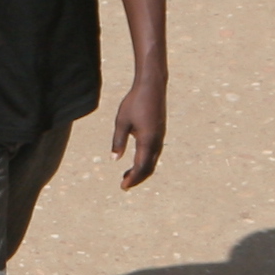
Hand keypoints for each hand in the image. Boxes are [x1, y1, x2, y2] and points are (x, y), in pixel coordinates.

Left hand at [112, 73, 165, 188]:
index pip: (141, 166)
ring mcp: (160, 136)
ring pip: (153, 160)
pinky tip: (135, 161)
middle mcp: (157, 140)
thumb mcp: (121, 122)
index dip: (133, 178)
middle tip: (123, 185)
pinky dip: (145, 161)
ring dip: (141, 170)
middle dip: (137, 178)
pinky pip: (154, 152)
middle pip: (149, 167)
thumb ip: (118, 141)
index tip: (123, 186)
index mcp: (147, 139)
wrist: (151, 87)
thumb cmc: (134, 103)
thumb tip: (115, 159)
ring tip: (126, 176)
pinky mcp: (159, 132)